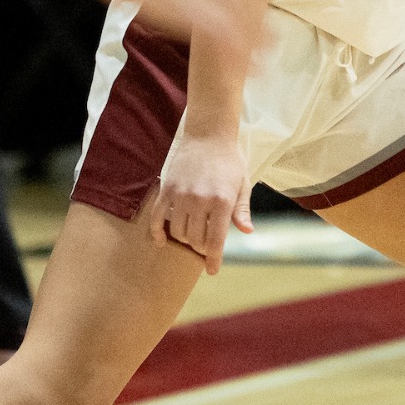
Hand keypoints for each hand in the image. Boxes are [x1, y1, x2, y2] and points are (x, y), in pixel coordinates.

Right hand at [74, 0, 261, 63]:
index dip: (245, 3)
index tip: (258, 18)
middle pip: (240, 2)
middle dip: (257, 26)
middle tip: (274, 45)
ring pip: (234, 17)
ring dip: (249, 41)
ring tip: (266, 61)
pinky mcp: (184, 6)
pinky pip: (214, 29)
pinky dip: (228, 44)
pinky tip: (239, 60)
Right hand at [150, 131, 252, 274]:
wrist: (209, 134)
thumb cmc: (230, 160)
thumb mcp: (242, 184)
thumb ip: (242, 210)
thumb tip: (247, 231)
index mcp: (222, 201)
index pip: (216, 240)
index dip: (213, 259)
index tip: (211, 271)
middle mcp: (200, 200)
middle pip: (196, 240)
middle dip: (201, 247)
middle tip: (204, 245)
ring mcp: (181, 195)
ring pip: (178, 232)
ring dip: (185, 239)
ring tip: (191, 235)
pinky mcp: (167, 188)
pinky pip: (157, 218)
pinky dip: (158, 233)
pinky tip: (162, 240)